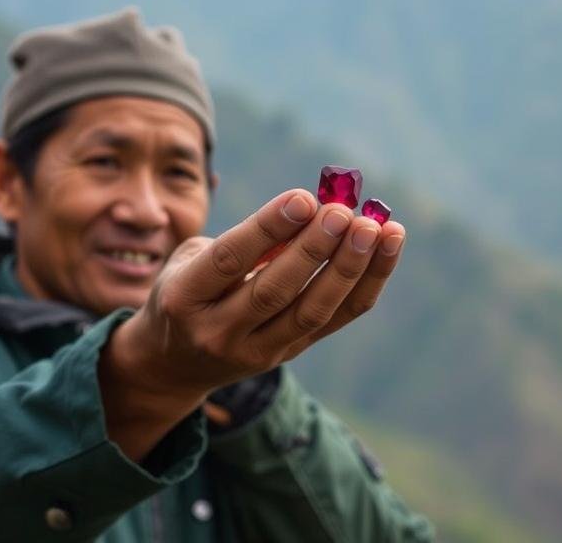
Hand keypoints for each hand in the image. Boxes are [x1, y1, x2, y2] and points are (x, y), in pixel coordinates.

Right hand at [113, 188, 405, 397]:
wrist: (174, 363)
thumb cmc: (187, 289)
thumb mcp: (193, 258)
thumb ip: (245, 239)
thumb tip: (312, 210)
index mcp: (184, 297)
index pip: (229, 261)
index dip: (268, 228)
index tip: (303, 198)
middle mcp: (218, 331)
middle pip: (274, 291)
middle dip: (313, 249)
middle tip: (343, 212)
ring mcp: (256, 351)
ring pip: (310, 313)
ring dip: (348, 268)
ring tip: (374, 229)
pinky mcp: (288, 354)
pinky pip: (335, 319)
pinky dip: (365, 283)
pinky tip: (386, 246)